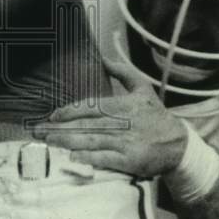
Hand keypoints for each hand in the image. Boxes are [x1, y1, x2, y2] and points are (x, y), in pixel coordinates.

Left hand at [32, 54, 187, 177]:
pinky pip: (105, 159)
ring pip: (92, 141)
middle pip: (86, 125)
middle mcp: (123, 123)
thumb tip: (104, 58)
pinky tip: (72, 156)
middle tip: (39, 131)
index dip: (70, 111)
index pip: (91, 107)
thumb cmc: (156, 116)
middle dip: (60, 128)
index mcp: (124, 105)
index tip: (52, 115)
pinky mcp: (130, 161)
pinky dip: (88, 157)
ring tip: (48, 142)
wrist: (179, 145)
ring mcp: (126, 143)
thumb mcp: (143, 89)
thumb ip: (123, 73)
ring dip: (67, 141)